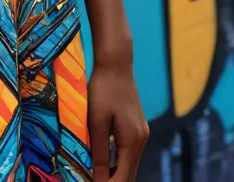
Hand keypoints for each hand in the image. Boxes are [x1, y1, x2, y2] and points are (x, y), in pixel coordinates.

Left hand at [88, 56, 148, 180]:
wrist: (116, 63)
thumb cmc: (103, 89)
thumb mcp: (97, 121)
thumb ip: (99, 152)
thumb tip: (98, 180)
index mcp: (132, 141)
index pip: (122, 177)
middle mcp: (141, 140)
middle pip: (129, 174)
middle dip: (112, 181)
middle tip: (91, 181)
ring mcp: (141, 132)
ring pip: (129, 164)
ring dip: (115, 173)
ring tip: (95, 175)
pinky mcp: (137, 126)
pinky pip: (129, 152)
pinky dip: (118, 161)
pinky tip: (103, 161)